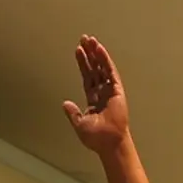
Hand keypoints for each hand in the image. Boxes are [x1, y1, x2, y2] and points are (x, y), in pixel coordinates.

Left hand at [63, 35, 129, 155]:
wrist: (109, 143)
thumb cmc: (96, 138)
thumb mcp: (79, 124)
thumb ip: (73, 113)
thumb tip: (65, 103)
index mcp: (93, 99)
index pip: (87, 77)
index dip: (83, 64)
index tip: (78, 51)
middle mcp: (102, 92)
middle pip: (95, 69)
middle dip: (89, 54)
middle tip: (84, 39)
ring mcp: (110, 91)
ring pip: (102, 68)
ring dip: (96, 54)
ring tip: (90, 40)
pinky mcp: (117, 91)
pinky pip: (111, 73)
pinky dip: (105, 61)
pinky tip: (100, 50)